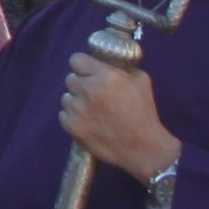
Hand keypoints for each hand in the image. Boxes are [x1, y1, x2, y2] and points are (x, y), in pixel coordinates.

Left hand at [61, 49, 180, 186]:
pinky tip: (88, 122)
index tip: (88, 72)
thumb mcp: (141, 81)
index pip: (76, 60)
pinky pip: (63, 115)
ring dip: (76, 101)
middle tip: (93, 94)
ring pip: (66, 97)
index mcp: (104, 76)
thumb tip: (106, 64)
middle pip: (70, 79)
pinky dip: (73, 117)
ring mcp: (78, 110)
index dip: (83, 66)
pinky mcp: (72, 127)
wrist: (144, 147)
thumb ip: (120, 69)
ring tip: (92, 111)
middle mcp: (88, 90)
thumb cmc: (144, 113)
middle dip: (81, 84)